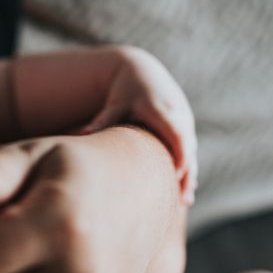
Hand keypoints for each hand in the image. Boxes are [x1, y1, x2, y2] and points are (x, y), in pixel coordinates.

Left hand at [78, 47, 196, 204]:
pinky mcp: (184, 125)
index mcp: (161, 108)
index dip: (179, 152)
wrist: (142, 71)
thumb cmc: (125, 90)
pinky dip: (188, 168)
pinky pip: (189, 149)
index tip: (177, 174)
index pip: (176, 132)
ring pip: (191, 150)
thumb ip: (104, 118)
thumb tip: (81, 133)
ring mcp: (184, 119)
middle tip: (183, 199)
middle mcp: (178, 113)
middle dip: (187, 172)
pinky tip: (185, 190)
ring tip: (185, 201)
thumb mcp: (116, 102)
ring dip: (190, 174)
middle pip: (187, 146)